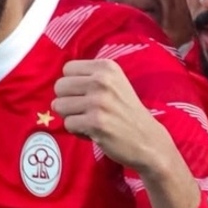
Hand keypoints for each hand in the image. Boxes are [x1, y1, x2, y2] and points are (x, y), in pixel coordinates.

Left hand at [51, 60, 171, 174]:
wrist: (148, 140)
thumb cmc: (126, 112)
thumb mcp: (115, 83)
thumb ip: (89, 77)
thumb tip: (59, 82)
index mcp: (107, 67)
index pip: (67, 69)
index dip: (73, 85)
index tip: (87, 95)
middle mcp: (102, 80)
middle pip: (59, 86)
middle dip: (67, 101)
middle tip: (86, 110)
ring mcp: (98, 102)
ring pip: (59, 105)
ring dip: (71, 117)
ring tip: (90, 121)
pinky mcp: (95, 123)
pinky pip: (68, 124)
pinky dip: (77, 131)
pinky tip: (93, 132)